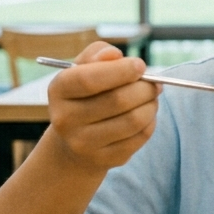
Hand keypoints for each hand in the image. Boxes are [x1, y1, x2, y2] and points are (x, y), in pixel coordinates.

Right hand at [46, 42, 160, 171]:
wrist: (74, 142)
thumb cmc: (86, 94)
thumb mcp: (84, 68)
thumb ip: (98, 54)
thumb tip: (114, 55)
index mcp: (59, 90)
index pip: (89, 79)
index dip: (121, 70)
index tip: (140, 66)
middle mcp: (65, 119)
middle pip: (118, 100)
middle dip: (145, 88)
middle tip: (154, 83)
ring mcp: (83, 143)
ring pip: (134, 120)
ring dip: (151, 104)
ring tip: (152, 97)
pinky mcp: (104, 159)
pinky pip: (140, 137)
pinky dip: (150, 122)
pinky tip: (145, 115)